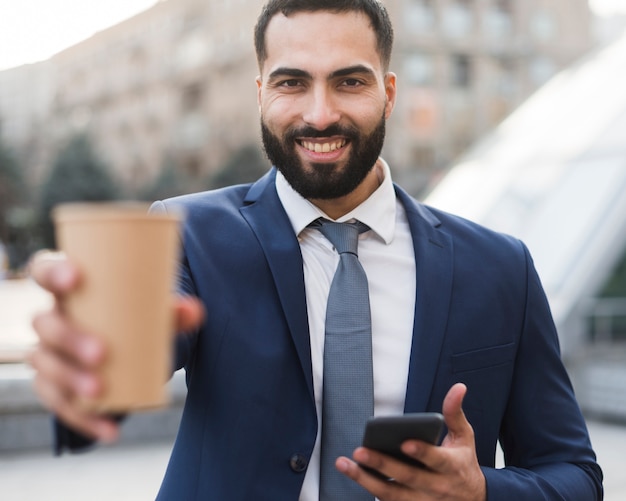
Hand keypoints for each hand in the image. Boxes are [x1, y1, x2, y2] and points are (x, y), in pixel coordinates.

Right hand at [27, 250, 203, 442]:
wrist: (128, 347)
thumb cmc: (136, 317)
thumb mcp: (154, 310)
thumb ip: (176, 310)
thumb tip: (195, 310)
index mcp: (69, 289)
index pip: (44, 270)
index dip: (53, 272)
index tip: (75, 278)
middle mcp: (52, 318)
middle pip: (45, 325)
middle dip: (69, 339)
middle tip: (101, 353)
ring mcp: (49, 353)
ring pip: (45, 365)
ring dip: (70, 380)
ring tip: (99, 391)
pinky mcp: (54, 386)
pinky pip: (59, 403)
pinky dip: (83, 419)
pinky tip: (109, 430)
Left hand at [337, 383, 485, 500]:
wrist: (472, 500)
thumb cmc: (462, 464)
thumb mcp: (465, 438)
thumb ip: (455, 413)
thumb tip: (458, 388)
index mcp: (452, 466)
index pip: (436, 460)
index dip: (421, 452)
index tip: (404, 442)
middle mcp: (436, 486)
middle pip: (408, 477)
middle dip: (382, 464)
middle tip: (360, 451)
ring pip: (392, 494)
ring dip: (366, 480)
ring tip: (345, 464)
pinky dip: (371, 490)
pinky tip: (355, 475)